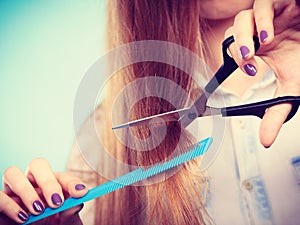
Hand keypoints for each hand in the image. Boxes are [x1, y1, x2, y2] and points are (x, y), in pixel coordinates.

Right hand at [0, 158, 87, 223]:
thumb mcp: (65, 222)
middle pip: (37, 165)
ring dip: (26, 190)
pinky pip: (0, 195)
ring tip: (38, 210)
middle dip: (48, 181)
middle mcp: (32, 183)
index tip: (82, 192)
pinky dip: (10, 204)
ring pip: (13, 173)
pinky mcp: (1, 202)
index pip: (63, 177)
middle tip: (57, 202)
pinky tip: (23, 217)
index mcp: (53, 185)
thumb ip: (70, 213)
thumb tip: (77, 203)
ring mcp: (14, 191)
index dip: (72, 182)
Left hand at [226, 0, 299, 146]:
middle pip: (233, 32)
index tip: (245, 72)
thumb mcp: (290, 87)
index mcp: (256, 49)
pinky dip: (262, 19)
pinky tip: (268, 35)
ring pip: (243, 18)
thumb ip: (275, 112)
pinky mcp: (281, 3)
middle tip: (247, 61)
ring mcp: (268, 16)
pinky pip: (263, 4)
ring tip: (257, 49)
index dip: (231, 60)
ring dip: (245, 35)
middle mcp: (257, 32)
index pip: (232, 50)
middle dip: (236, 48)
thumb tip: (265, 141)